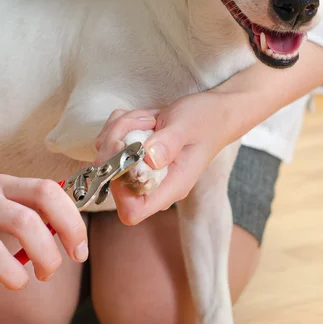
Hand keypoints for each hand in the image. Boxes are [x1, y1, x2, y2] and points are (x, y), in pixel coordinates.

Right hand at [0, 174, 87, 289]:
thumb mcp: (2, 212)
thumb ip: (29, 218)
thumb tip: (70, 238)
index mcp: (4, 185)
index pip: (49, 191)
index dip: (71, 220)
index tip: (80, 251)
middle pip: (39, 204)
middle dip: (60, 239)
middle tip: (56, 268)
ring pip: (22, 223)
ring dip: (35, 261)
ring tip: (31, 279)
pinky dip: (8, 271)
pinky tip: (11, 280)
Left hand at [95, 93, 231, 224]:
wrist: (214, 112)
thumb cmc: (205, 120)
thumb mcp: (187, 126)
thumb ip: (168, 143)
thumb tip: (149, 159)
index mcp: (170, 187)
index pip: (132, 211)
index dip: (118, 187)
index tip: (124, 151)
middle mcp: (154, 184)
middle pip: (112, 180)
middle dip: (116, 144)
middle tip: (141, 123)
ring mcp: (141, 170)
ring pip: (107, 157)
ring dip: (120, 129)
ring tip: (149, 119)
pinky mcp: (134, 156)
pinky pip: (110, 142)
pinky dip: (122, 124)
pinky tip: (146, 118)